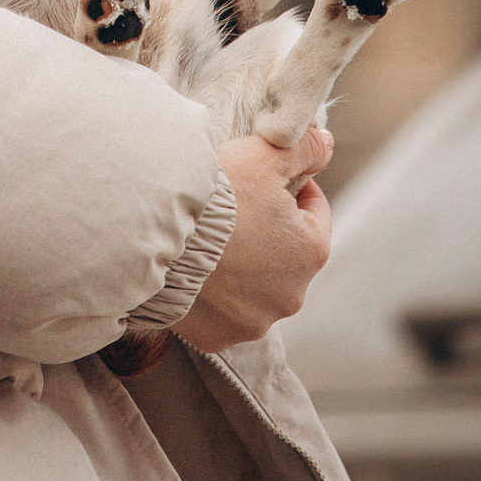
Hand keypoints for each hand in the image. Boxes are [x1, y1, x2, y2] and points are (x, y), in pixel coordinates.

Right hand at [170, 128, 333, 352]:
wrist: (154, 237)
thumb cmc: (216, 196)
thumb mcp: (264, 155)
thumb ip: (303, 147)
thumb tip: (325, 143)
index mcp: (312, 252)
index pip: (312, 209)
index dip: (288, 185)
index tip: (260, 176)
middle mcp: (291, 296)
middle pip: (285, 250)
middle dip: (266, 228)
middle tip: (233, 206)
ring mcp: (254, 322)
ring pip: (255, 285)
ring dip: (242, 265)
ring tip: (211, 239)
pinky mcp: (218, 337)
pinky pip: (222, 311)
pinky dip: (213, 293)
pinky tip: (195, 270)